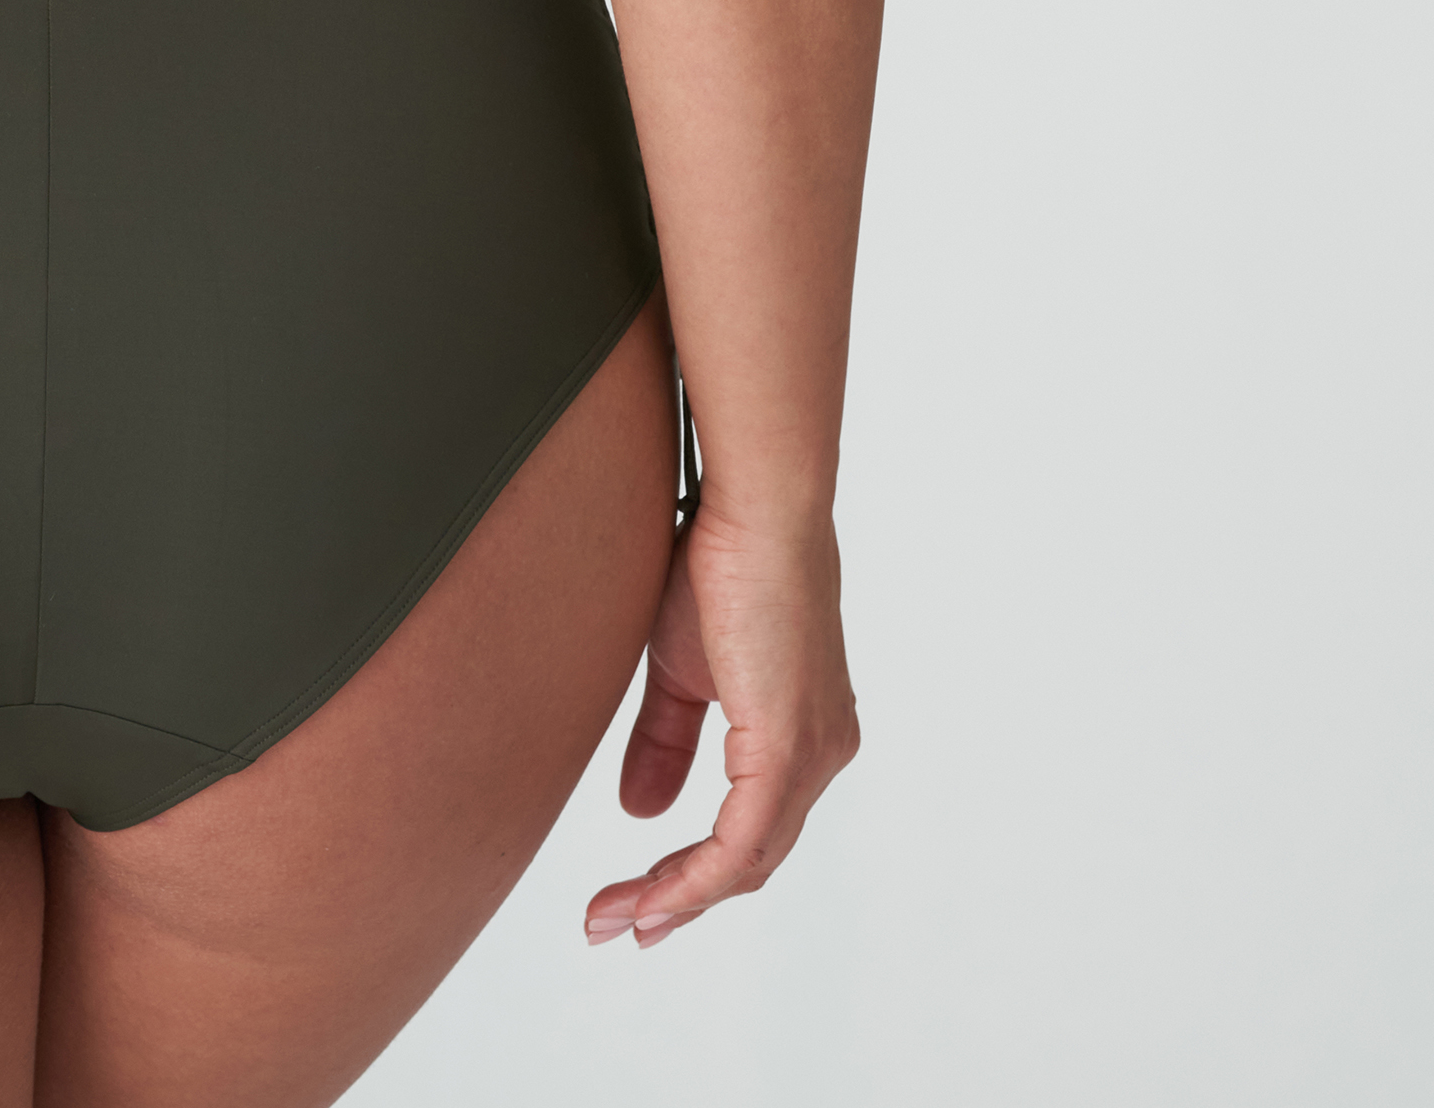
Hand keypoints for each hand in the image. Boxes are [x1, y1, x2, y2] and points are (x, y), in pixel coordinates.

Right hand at [584, 507, 857, 948]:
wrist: (753, 508)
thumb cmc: (720, 561)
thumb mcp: (681, 668)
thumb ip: (666, 740)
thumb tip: (640, 811)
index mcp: (802, 733)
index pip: (749, 829)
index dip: (689, 872)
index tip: (632, 900)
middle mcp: (821, 754)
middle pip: (750, 861)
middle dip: (675, 899)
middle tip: (612, 923)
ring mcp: (811, 755)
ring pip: (747, 864)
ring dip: (674, 897)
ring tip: (614, 915)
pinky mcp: (786, 748)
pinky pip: (741, 843)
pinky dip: (693, 876)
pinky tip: (652, 897)